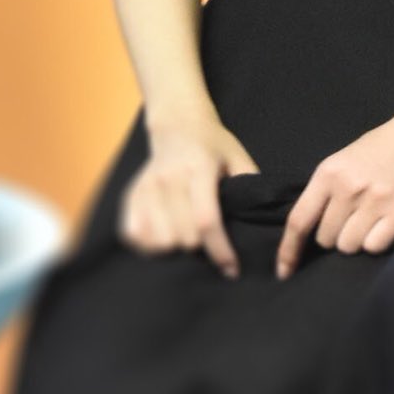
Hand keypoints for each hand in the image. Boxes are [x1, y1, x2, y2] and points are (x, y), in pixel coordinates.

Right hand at [118, 114, 259, 277]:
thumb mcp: (238, 157)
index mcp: (199, 167)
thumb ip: (250, 187)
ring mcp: (147, 186)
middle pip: (184, 236)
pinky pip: (135, 235)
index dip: (220, 251)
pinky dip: (150, 246)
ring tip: (189, 239)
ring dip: (176, 249)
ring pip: (160, 241)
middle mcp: (170, 177)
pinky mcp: (131, 195)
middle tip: (210, 245)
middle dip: (201, 250)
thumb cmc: (214, 145)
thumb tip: (262, 222)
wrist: (178, 123)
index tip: (232, 270)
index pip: (206, 220)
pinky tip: (165, 238)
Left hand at [275, 106, 393, 279]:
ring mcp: (375, 200)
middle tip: (351, 220)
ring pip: (349, 246)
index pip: (299, 220)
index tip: (284, 272)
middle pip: (326, 239)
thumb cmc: (382, 146)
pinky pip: (375, 246)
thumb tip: (311, 228)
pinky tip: (386, 224)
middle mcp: (348, 187)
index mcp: (329, 172)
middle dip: (335, 236)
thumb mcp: (345, 159)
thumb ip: (328, 190)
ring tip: (371, 220)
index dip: (288, 251)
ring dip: (356, 240)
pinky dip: (377, 242)